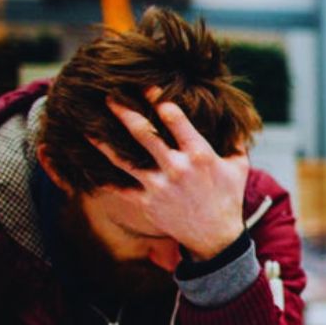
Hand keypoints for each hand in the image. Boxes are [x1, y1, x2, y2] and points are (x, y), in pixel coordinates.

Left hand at [94, 88, 248, 259]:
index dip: (158, 99)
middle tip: (109, 96)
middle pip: (144, 133)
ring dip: (104, 142)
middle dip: (125, 112)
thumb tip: (233, 118)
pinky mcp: (147, 204)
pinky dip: (102, 178)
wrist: (216, 238)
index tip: (144, 86)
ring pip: (124, 160)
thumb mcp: (239, 167)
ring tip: (87, 127)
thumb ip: (235, 141)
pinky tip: (86, 166)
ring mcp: (159, 186)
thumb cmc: (228, 198)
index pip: (175, 118)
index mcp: (199, 154)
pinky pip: (119, 188)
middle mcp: (177, 168)